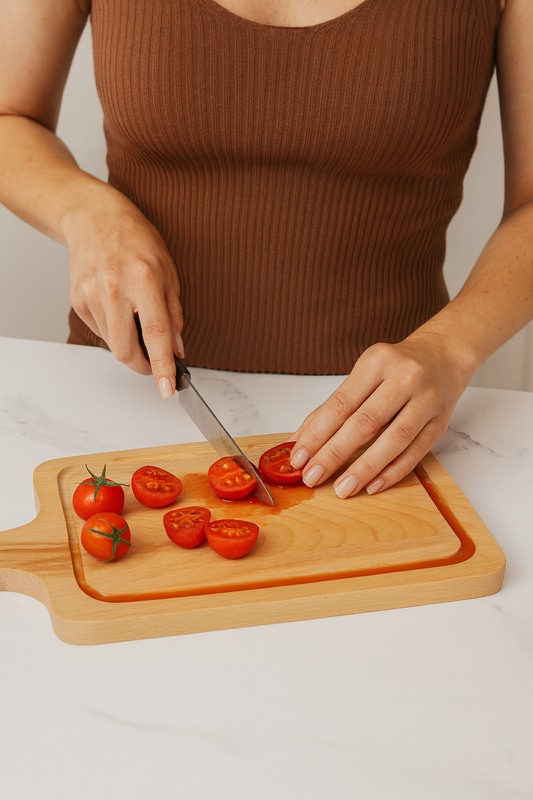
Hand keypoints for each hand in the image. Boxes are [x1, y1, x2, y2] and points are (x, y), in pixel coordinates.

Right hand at [62, 187, 183, 397]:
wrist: (94, 218)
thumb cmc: (136, 240)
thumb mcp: (169, 271)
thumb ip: (174, 313)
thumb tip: (177, 349)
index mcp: (144, 280)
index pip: (155, 333)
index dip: (162, 365)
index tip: (167, 388)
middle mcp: (115, 288)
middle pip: (126, 350)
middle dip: (143, 366)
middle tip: (155, 364)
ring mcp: (92, 295)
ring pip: (113, 344)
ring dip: (129, 345)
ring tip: (135, 319)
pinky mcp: (78, 300)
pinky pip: (100, 331)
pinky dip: (114, 331)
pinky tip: (118, 309)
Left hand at [290, 335, 470, 496]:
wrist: (443, 356)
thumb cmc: (395, 369)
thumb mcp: (362, 376)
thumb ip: (330, 409)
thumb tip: (299, 441)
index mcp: (377, 361)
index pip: (341, 404)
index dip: (317, 434)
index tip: (299, 458)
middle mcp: (404, 377)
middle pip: (365, 423)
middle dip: (334, 454)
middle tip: (313, 476)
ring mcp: (426, 400)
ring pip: (393, 439)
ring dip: (364, 468)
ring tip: (343, 488)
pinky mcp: (441, 422)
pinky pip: (415, 452)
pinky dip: (392, 471)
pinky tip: (373, 485)